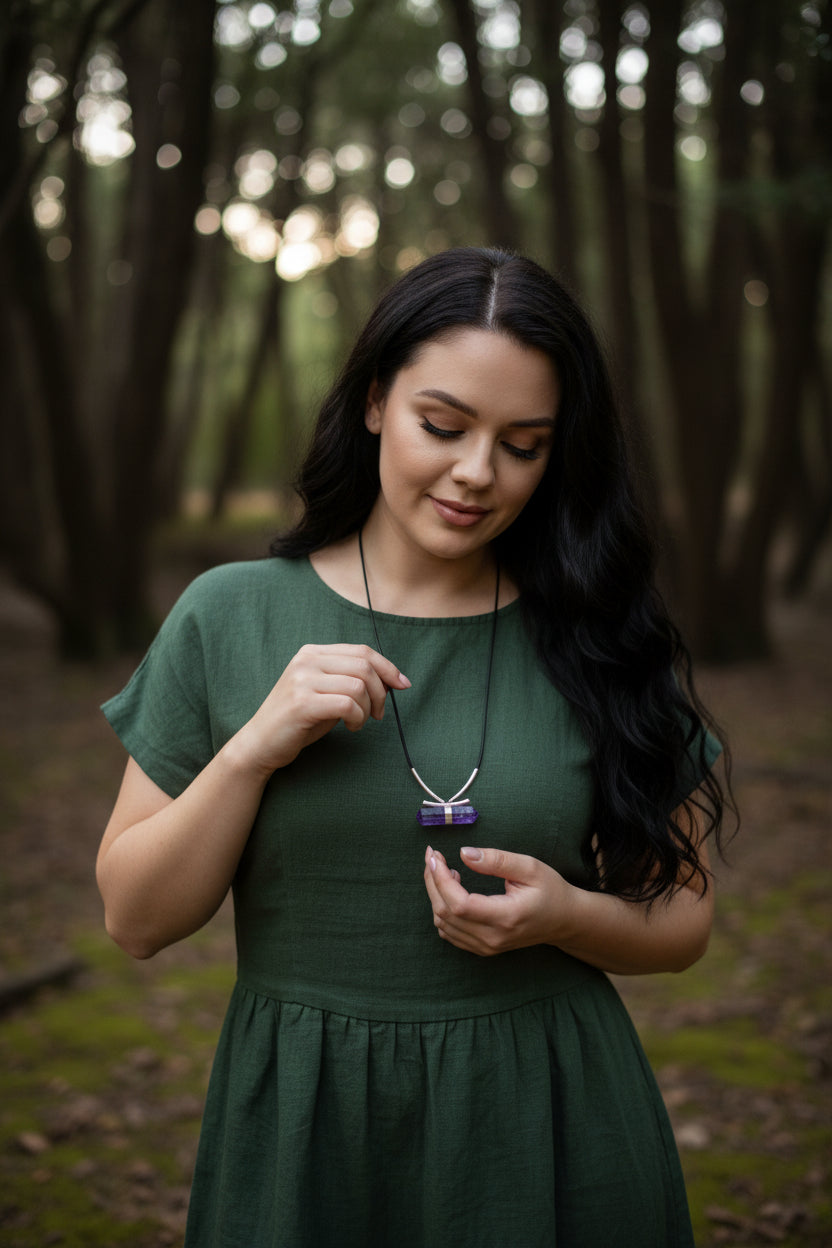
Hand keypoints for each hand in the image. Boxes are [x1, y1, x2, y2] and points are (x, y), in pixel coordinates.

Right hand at [236, 643, 409, 774]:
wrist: (260, 743)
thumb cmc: (299, 720)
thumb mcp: (326, 692)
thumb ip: (350, 680)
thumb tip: (392, 679)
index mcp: (312, 652)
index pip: (362, 650)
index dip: (388, 667)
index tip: (402, 685)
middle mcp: (306, 660)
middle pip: (364, 665)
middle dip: (381, 692)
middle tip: (377, 714)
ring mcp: (302, 680)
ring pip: (359, 685)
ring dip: (367, 708)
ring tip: (358, 722)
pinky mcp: (302, 703)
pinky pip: (348, 704)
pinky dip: (357, 718)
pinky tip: (350, 727)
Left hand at [423, 844, 574, 956]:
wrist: (564, 920)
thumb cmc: (550, 890)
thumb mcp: (530, 867)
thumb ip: (496, 860)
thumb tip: (463, 853)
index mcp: (506, 917)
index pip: (459, 904)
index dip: (440, 880)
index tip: (435, 855)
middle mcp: (493, 937)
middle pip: (445, 914)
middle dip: (432, 882)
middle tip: (433, 857)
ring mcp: (487, 947)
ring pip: (443, 925)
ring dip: (436, 895)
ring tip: (445, 870)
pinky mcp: (482, 948)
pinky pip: (450, 933)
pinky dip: (442, 910)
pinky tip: (452, 889)